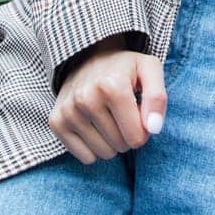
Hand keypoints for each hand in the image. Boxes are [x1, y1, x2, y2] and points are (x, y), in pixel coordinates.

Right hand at [48, 36, 167, 163]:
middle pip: (120, 146)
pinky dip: (94, 148)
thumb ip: (158, 98)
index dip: (144, 130)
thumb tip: (153, 128)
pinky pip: (85, 157)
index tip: (140, 114)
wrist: (87, 56)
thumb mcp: (149, 70)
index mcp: (112, 86)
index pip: (136, 137)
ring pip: (103, 154)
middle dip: (127, 135)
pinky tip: (94, 126)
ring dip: (111, 142)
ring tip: (109, 118)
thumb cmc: (124, 68)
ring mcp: (68, 111)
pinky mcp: (56, 122)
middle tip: (123, 114)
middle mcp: (86, 99)